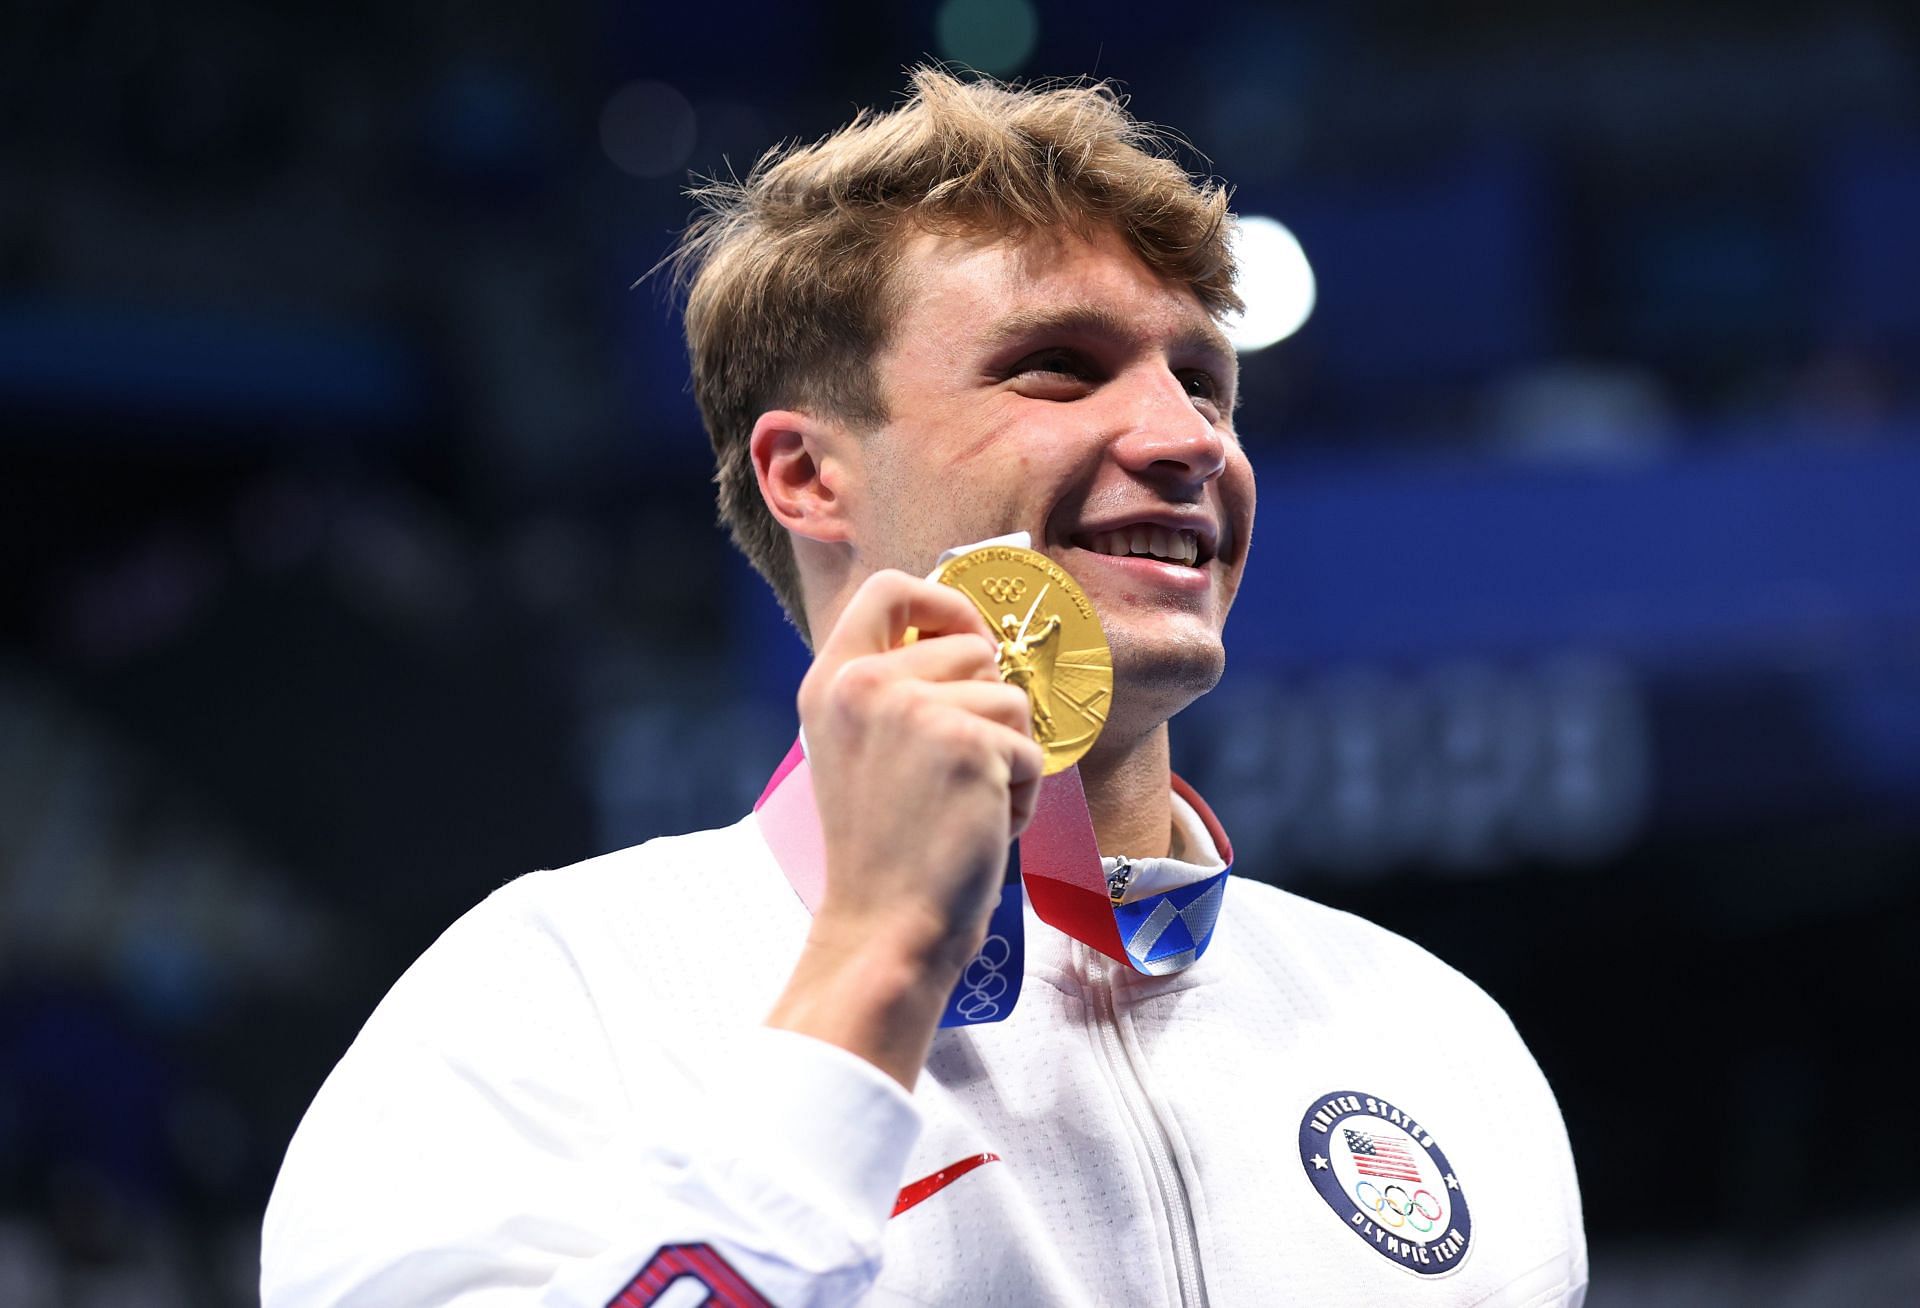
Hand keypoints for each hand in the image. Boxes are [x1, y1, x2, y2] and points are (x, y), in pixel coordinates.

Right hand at [767, 570, 1042, 1086]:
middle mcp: (864, 682)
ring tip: (962, 808)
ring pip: (1012, 700)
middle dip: (987, 713)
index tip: (968, 642)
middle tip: (950, 780)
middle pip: (975, 649)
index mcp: (832, 680)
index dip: (944, 604)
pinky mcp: (966, 742)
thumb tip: (976, 640)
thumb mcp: (863, 749)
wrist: (885, 926)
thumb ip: (899, 688)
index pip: (890, 587)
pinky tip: (978, 829)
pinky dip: (1021, 795)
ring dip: (1006, 759)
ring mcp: (914, 708)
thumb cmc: (886, 850)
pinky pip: (1030, 749)